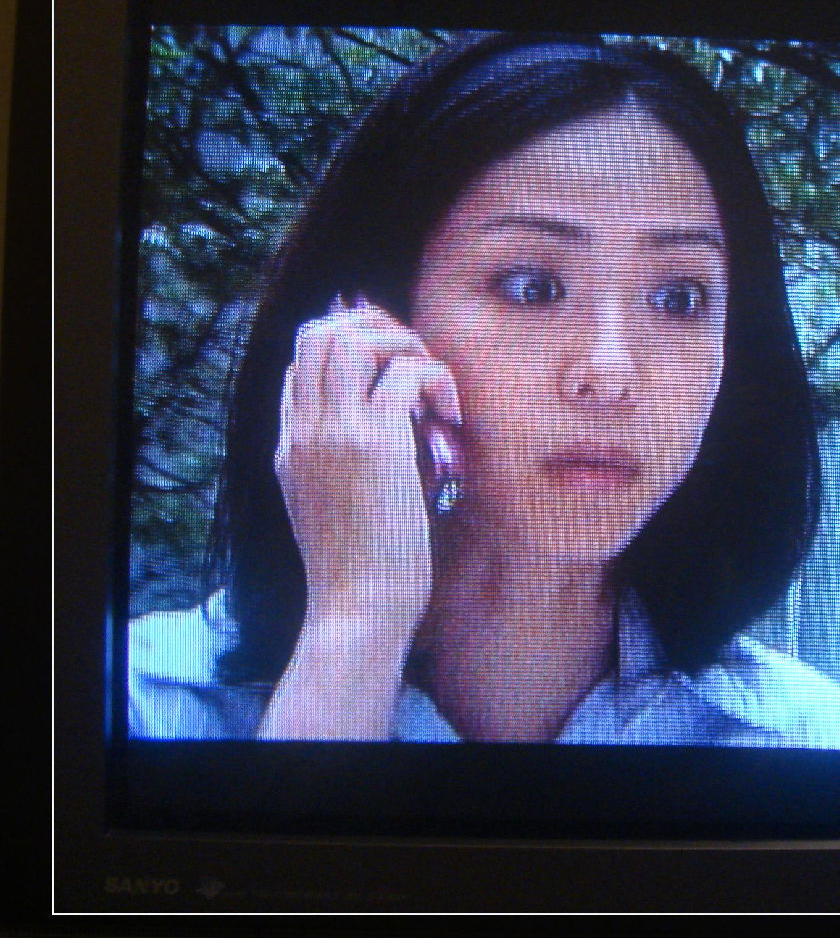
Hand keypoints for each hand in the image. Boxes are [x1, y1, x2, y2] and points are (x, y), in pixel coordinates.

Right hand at [260, 295, 460, 739]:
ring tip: (433, 385)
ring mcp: (335, 433)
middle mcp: (305, 431)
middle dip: (372, 328)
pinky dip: (435, 378)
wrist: (359, 608)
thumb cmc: (363, 569)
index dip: (350, 351)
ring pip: (354, 339)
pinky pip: (404, 374)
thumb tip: (399, 426)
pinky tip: (451, 414)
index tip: (394, 373)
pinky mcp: (375, 443)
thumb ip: (348, 463)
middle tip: (413, 361)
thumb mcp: (337, 508)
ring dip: (404, 346)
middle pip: (317, 333)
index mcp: (290, 446)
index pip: (301, 364)